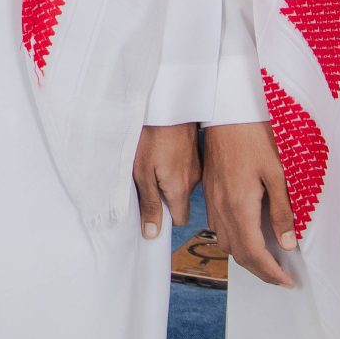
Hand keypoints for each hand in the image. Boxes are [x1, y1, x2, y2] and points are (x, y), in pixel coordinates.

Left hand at [133, 122, 199, 239]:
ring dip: (168, 180)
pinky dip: (174, 166)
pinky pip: (185, 169)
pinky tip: (162, 151)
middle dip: (165, 198)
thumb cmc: (152, 136)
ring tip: (153, 162)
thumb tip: (152, 233)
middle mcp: (193, 181)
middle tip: (147, 181)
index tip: (150, 209)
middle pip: (180, 202)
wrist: (168, 105)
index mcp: (180, 189)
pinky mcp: (195, 153)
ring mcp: (197, 166)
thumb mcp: (143, 173)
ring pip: (182, 184)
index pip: (179, 219)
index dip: (164, 217)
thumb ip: (149, 204)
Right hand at [202, 121, 297, 287]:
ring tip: (267, 262)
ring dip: (246, 259)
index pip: (255, 253)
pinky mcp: (209, 194)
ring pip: (226, 244)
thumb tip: (288, 244)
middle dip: (260, 272)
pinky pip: (219, 229)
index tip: (287, 282)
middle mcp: (222, 209)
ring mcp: (213, 202)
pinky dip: (234, 242)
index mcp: (239, 207)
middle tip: (281, 278)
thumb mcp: (276, 174)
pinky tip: (247, 237)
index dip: (272, 273)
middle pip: (238, 254)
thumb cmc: (253, 138)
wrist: (225, 114)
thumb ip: (282, 212)